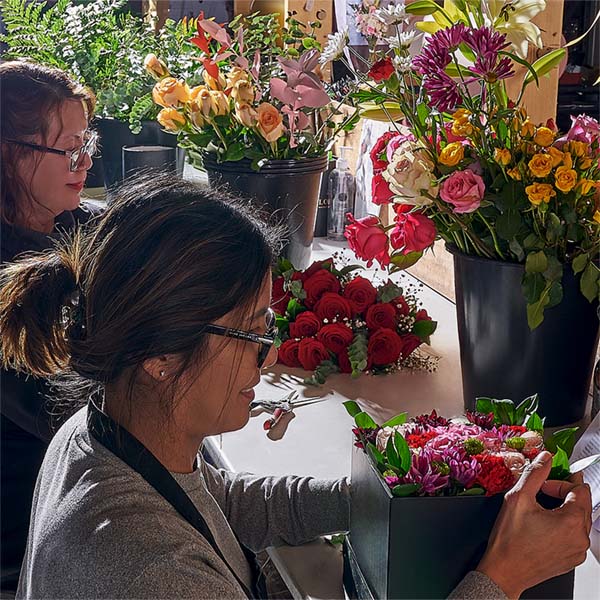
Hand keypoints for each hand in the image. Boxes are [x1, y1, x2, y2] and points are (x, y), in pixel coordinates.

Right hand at [476, 451, 591, 599]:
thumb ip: (535, 474)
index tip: (544, 484)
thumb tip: (545, 458)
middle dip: (562, 493)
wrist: (504, 571)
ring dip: (563, 509)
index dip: (560, 481)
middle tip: (541, 491)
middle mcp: (580, 538)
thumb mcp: (518, 498)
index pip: (579, 489)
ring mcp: (577, 551)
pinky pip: (574, 535)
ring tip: (540, 509)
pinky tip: (543, 525)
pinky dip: (562, 525)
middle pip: (582, 504)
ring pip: (579, 519)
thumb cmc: (509, 540)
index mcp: (571, 522)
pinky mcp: (571, 559)